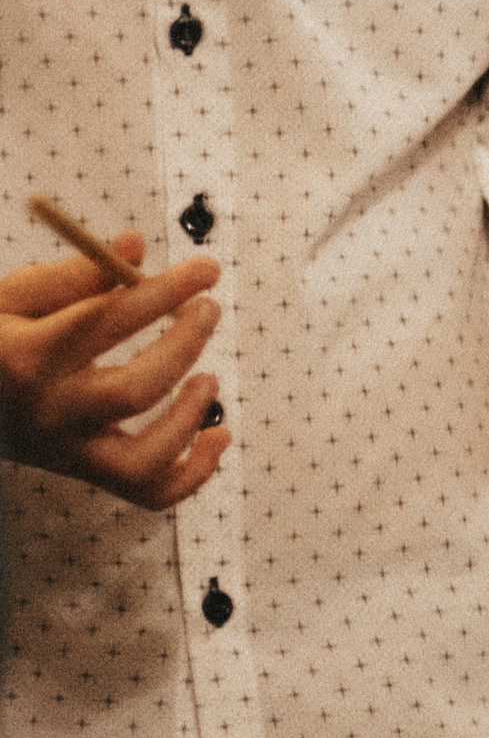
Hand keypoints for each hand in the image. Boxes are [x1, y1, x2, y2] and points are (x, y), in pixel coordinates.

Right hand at [0, 236, 228, 508]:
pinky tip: (218, 436)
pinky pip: (148, 493)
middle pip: (134, 391)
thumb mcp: (11, 297)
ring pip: (143, 458)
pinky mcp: (82, 471)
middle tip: (208, 309)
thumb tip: (135, 244)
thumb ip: (74, 276)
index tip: (206, 268)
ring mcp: (65, 450)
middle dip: (184, 346)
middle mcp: (47, 410)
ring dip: (190, 417)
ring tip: (209, 378)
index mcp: (26, 355)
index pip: (109, 321)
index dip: (165, 291)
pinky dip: (193, 474)